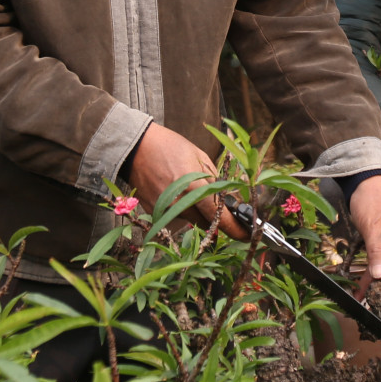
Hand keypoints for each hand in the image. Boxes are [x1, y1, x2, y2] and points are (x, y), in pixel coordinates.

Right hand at [127, 123, 242, 236]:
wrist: (135, 147)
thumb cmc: (170, 146)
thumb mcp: (199, 157)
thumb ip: (214, 180)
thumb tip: (225, 200)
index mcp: (192, 187)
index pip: (218, 215)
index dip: (234, 228)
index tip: (246, 235)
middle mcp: (178, 203)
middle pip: (205, 221)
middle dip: (214, 217)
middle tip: (217, 204)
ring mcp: (164, 210)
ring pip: (189, 219)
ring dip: (196, 211)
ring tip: (189, 188)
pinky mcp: (153, 212)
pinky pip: (174, 216)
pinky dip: (180, 208)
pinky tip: (175, 190)